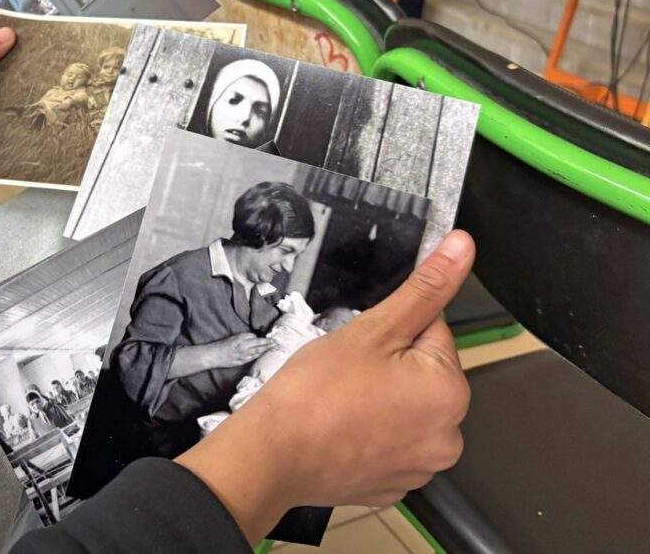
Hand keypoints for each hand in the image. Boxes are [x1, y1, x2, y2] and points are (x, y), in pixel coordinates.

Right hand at [177, 231, 473, 543]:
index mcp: (451, 391)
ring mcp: (421, 466)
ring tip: (341, 400)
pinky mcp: (394, 485)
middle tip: (347, 372)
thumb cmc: (316, 394)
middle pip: (421, 373)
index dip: (392, 328)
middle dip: (389, 364)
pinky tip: (340, 427)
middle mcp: (448, 435)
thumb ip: (424, 287)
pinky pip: (389, 442)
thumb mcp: (373, 328)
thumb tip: (461, 248)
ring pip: (404, 407)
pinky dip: (369, 432)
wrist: (272, 454)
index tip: (362, 344)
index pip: (433, 331)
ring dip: (380, 399)